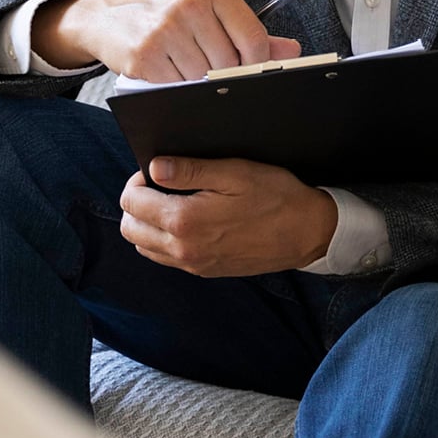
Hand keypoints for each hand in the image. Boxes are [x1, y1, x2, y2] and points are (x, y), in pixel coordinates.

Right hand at [34, 0, 301, 80]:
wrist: (107, 15)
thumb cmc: (165, 15)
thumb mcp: (208, 13)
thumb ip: (249, 32)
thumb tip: (292, 51)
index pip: (254, 39)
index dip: (255, 64)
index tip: (244, 69)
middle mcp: (190, 6)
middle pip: (229, 64)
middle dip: (220, 74)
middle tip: (203, 66)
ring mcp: (165, 30)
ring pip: (202, 78)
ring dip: (194, 82)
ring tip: (180, 65)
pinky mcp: (145, 54)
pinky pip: (175, 86)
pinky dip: (172, 86)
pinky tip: (163, 71)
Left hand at [119, 157, 337, 276]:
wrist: (307, 233)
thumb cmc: (275, 197)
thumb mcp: (234, 172)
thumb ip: (190, 170)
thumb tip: (154, 166)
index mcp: (185, 220)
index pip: (132, 202)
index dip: (138, 180)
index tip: (156, 170)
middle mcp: (183, 248)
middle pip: (130, 229)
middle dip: (135, 203)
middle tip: (157, 185)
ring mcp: (193, 264)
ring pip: (143, 247)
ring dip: (145, 224)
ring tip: (168, 202)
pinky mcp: (204, 271)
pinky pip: (165, 259)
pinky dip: (161, 240)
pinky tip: (183, 222)